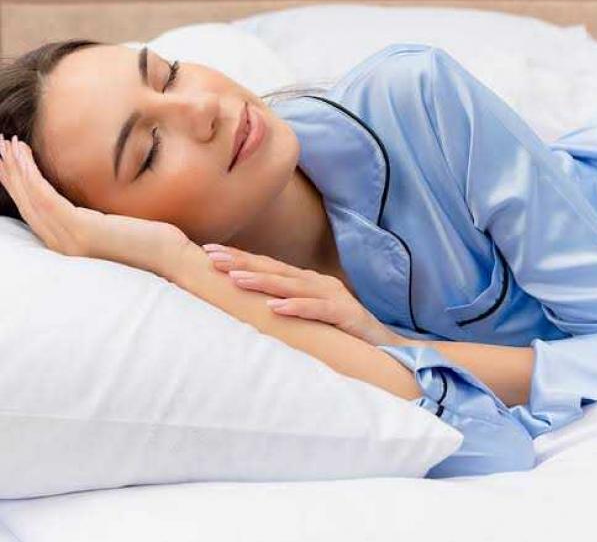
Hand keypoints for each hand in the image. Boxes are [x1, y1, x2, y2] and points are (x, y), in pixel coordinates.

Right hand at [0, 134, 190, 277]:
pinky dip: (32, 174)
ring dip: (16, 169)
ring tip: (6, 143)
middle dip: (11, 174)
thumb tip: (102, 210)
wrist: (175, 261)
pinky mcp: (81, 230)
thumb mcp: (122, 228)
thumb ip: (104, 221)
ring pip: (32, 198)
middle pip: (28, 205)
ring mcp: (70, 240)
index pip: (37, 213)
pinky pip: (46, 197)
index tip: (9, 163)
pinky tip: (23, 155)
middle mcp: (65, 246)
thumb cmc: (157, 246)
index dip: (20, 187)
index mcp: (72, 245)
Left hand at [202, 242, 404, 345]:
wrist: (386, 347)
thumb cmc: (342, 333)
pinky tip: (276, 307)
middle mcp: (318, 283)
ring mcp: (333, 297)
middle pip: (276, 269)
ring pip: (293, 286)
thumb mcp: (307, 319)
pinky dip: (297, 307)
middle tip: (212, 258)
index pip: (269, 266)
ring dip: (263, 281)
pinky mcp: (346, 315)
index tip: (208, 252)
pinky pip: (318, 310)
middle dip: (242, 262)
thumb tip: (246, 308)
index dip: (240, 258)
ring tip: (235, 279)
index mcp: (307, 282)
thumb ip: (284, 307)